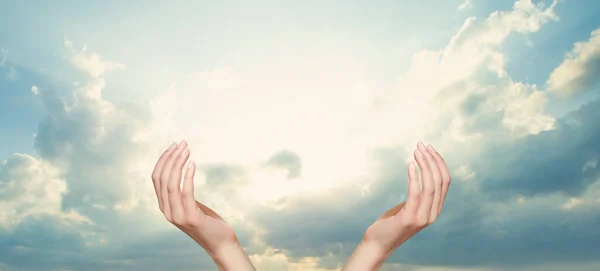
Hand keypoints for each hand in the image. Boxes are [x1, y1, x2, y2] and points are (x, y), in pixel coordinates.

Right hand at [151, 140, 255, 270]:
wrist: (220, 243)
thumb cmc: (208, 221)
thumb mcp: (190, 204)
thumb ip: (182, 192)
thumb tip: (181, 169)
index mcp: (164, 206)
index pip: (156, 178)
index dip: (163, 160)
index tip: (174, 146)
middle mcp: (167, 211)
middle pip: (162, 178)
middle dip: (170, 157)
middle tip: (182, 143)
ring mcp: (177, 215)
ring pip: (171, 184)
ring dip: (178, 163)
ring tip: (187, 150)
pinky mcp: (190, 217)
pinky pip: (186, 192)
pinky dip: (188, 176)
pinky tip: (193, 164)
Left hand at [342, 142, 451, 269]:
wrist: (378, 243)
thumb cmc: (391, 222)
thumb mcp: (409, 206)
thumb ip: (418, 194)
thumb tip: (420, 172)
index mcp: (435, 208)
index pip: (445, 180)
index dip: (439, 162)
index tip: (429, 147)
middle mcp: (433, 213)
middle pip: (440, 180)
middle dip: (432, 159)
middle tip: (421, 145)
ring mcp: (423, 217)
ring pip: (431, 185)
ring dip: (424, 165)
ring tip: (416, 151)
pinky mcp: (410, 219)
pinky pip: (416, 193)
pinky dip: (414, 177)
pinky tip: (409, 165)